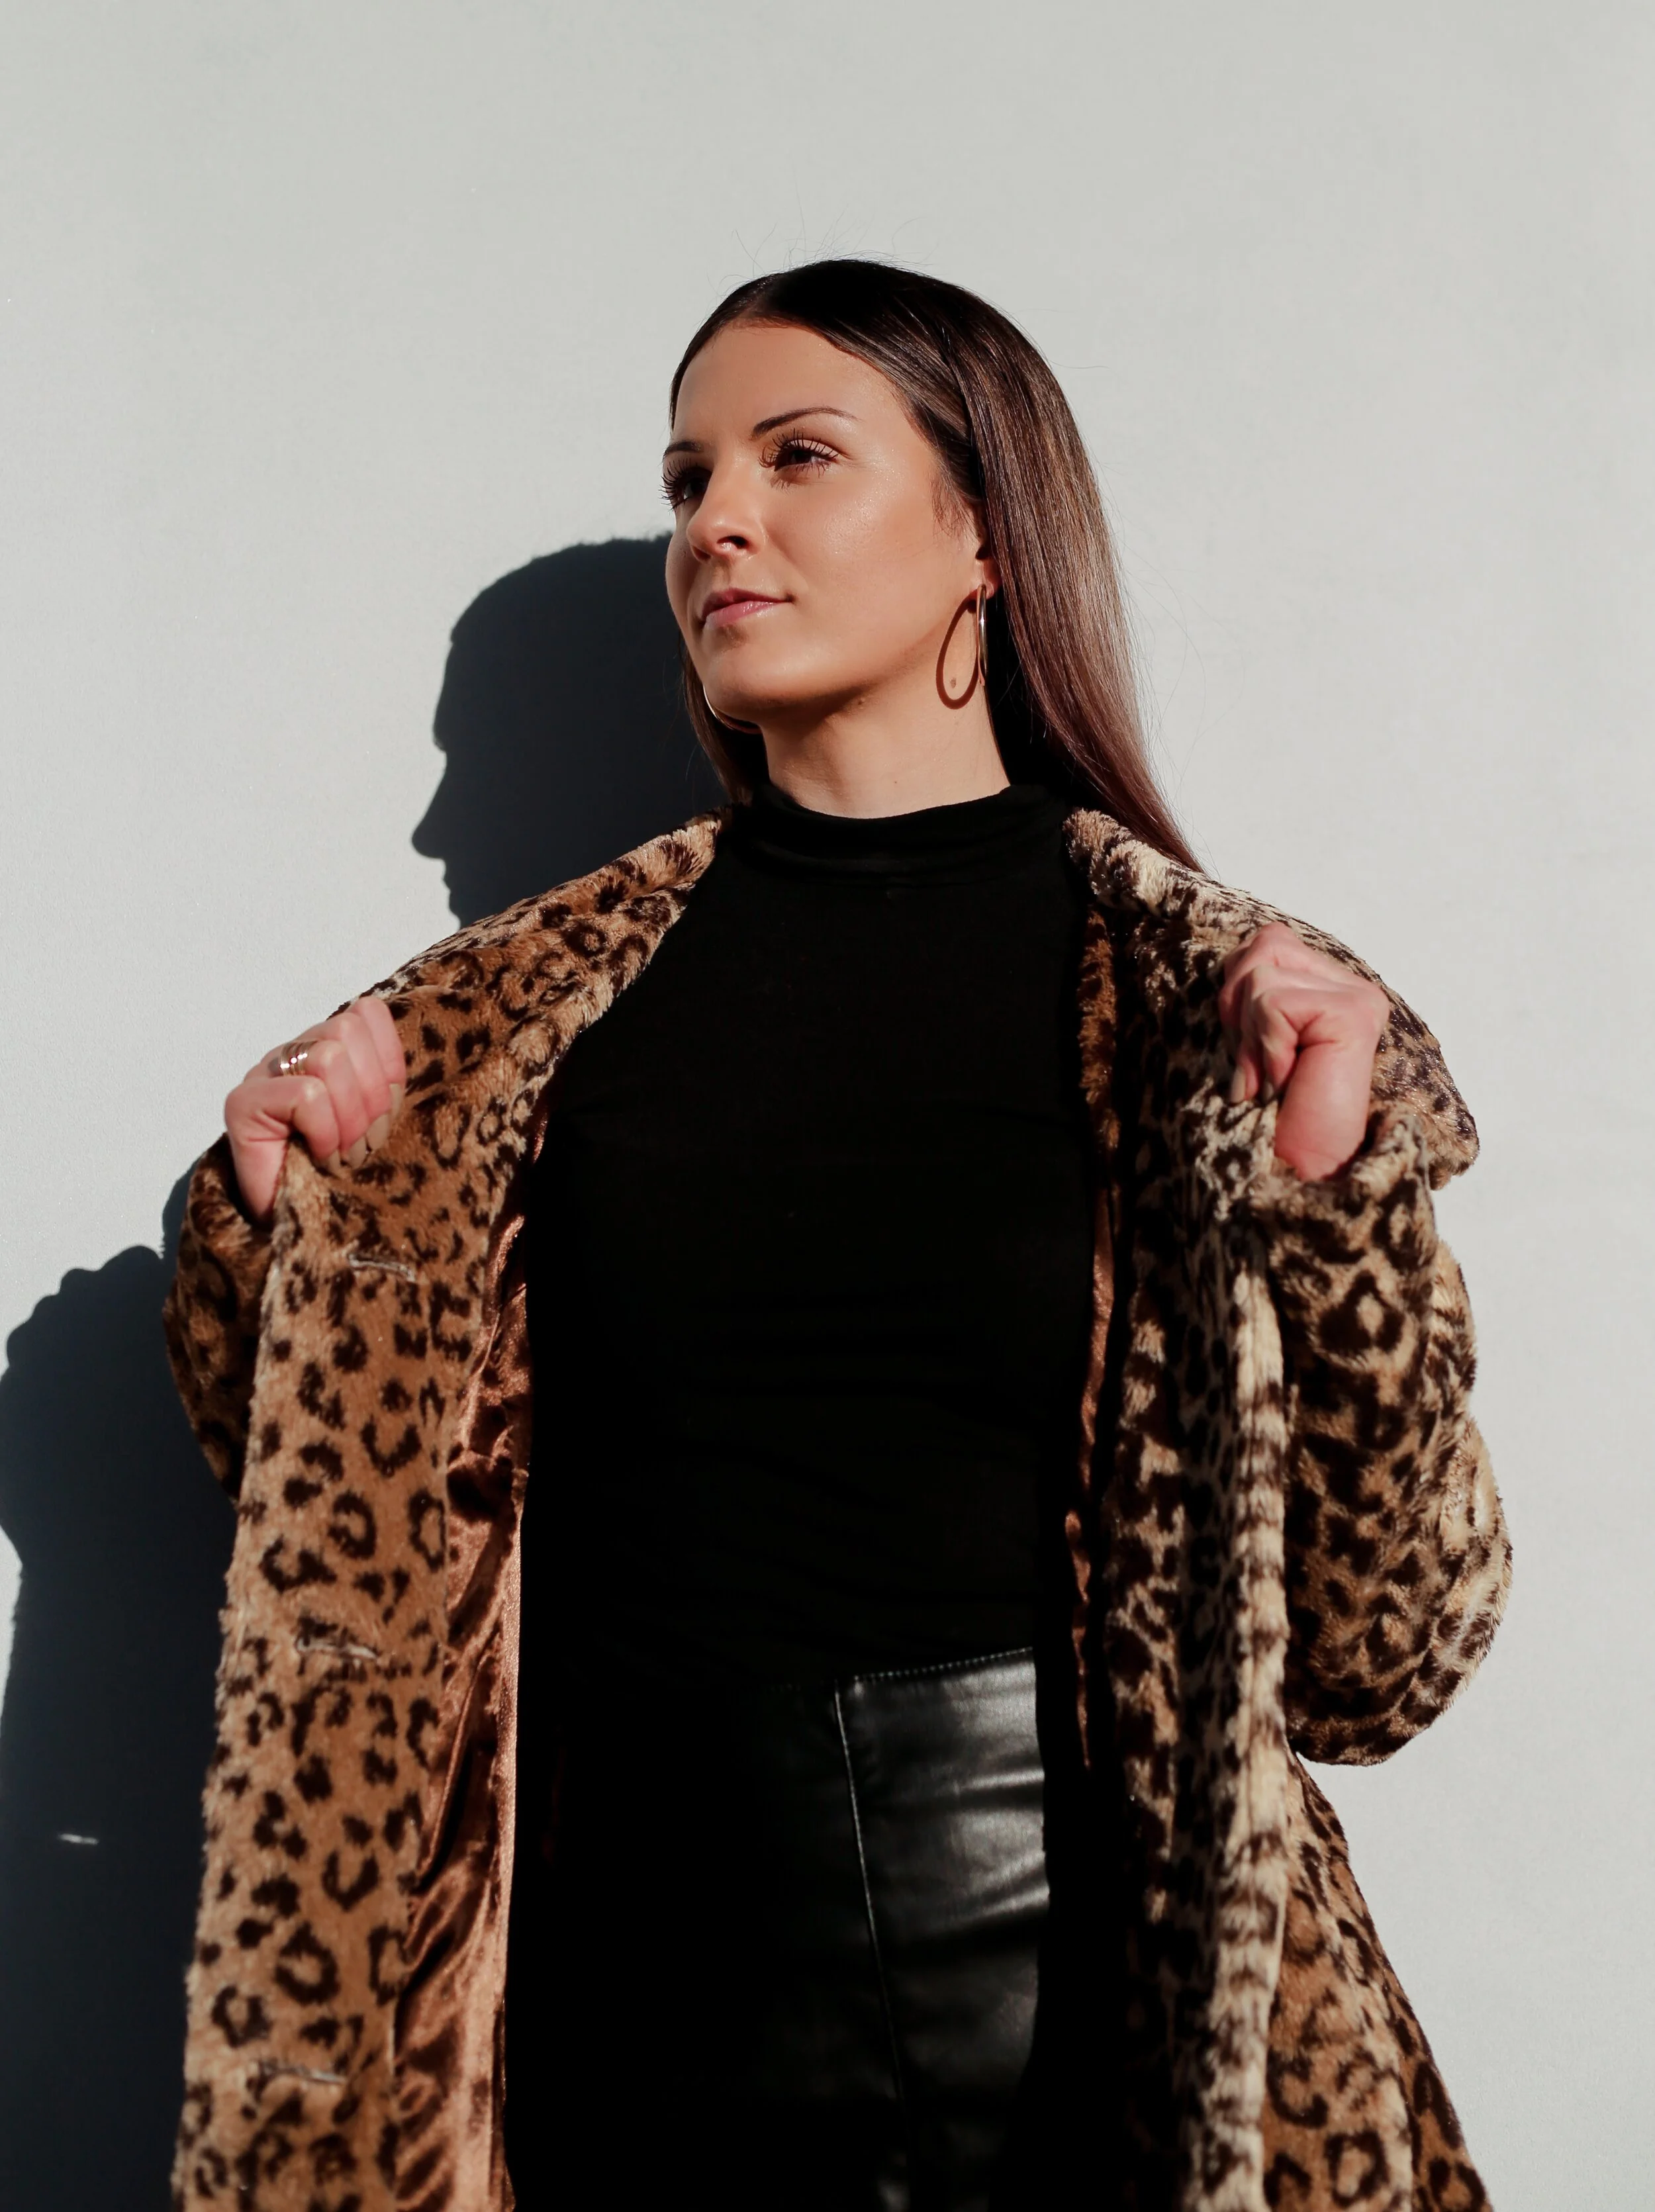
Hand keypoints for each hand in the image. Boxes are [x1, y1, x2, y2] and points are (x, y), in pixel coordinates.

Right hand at [224, 999, 406, 1225]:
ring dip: (349, 1119)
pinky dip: (323, 1131)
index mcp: (328, 1047)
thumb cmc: (349, 1178)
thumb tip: (380, 1017)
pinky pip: (305, 1095)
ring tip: (342, 1154)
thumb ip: (385, 1072)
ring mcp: (264, 1075)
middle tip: (363, 1145)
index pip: (367, 1015)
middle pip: (347, 1033)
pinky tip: (319, 1157)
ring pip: (328, 1058)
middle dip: (370, 1098)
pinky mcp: (242, 1104)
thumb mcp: (384, 1119)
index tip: (384, 1119)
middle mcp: (293, 1053)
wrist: (307, 1233)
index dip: (388, 1069)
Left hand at [1218, 922, 1387, 1181]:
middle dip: (1240, 1011)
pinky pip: (1271, 1003)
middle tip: (1262, 1069)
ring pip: (1260, 973)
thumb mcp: (1247, 1039)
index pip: (1265, 944)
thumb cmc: (1267, 1113)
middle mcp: (1352, 987)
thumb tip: (1233, 951)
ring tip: (1274, 1079)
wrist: (1293, 1171)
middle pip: (1263, 947)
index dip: (1237, 1000)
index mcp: (1329, 986)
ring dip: (1251, 1037)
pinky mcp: (1352, 1014)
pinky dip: (1264, 1049)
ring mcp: (1358, 998)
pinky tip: (1286, 1083)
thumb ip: (1250, 990)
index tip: (1254, 1058)